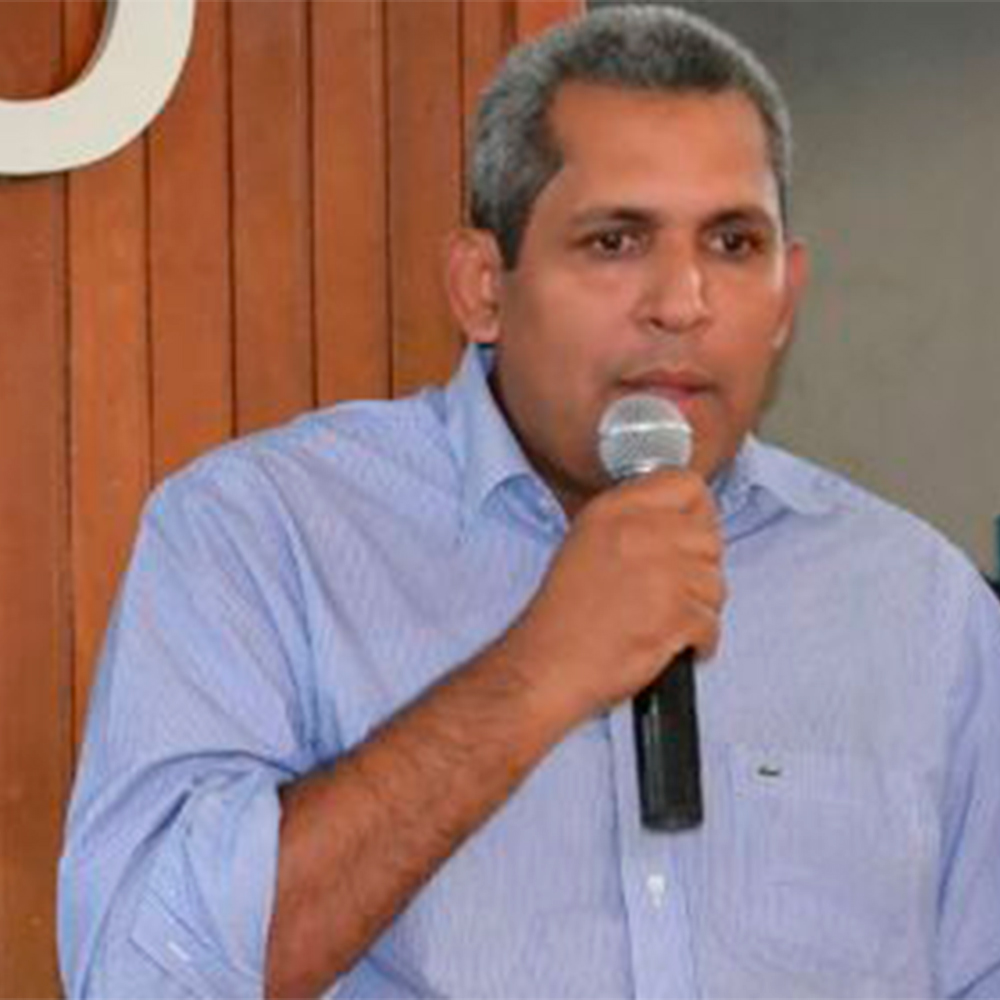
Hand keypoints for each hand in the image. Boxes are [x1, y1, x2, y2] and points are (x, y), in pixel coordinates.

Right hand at [509, 470, 725, 724]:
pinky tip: (666, 644)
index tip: (687, 537)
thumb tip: (684, 522)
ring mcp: (662, 572)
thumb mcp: (587, 542)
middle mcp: (640, 532)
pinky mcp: (676, 614)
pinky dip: (696, 643)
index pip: (686, 484)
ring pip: (715, 584)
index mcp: (615, 509)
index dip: (696, 513)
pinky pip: (711, 624)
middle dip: (698, 570)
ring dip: (697, 609)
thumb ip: (635, 523)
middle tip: (670, 592)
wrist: (547, 665)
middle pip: (709, 537)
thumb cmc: (563, 616)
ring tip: (661, 621)